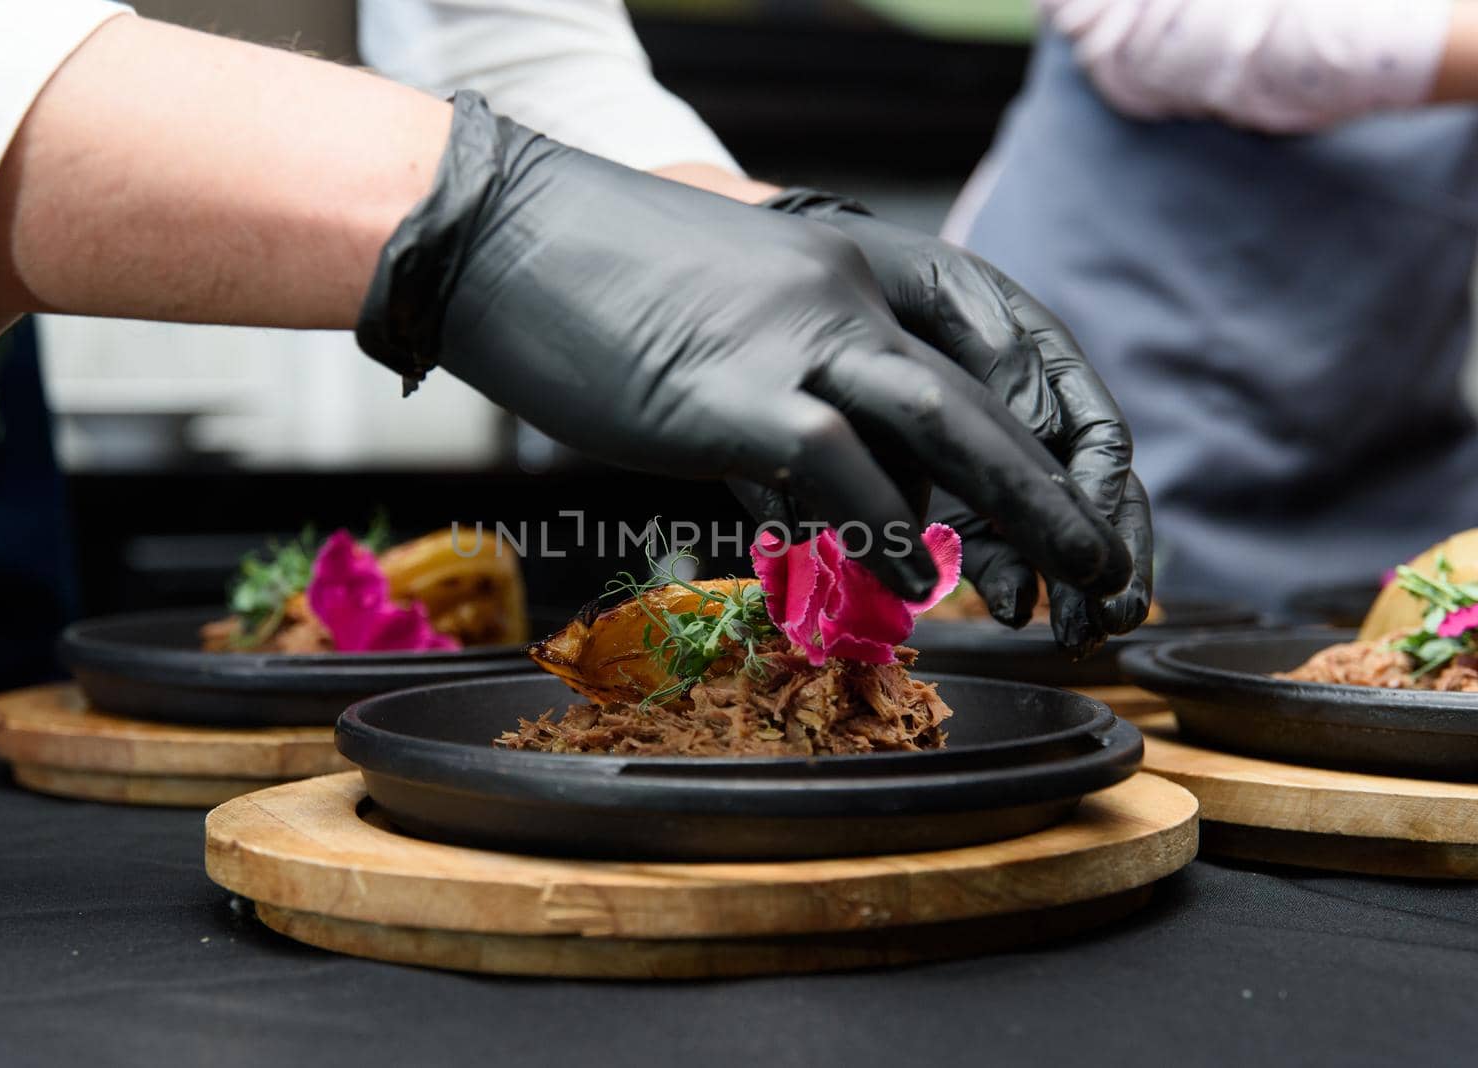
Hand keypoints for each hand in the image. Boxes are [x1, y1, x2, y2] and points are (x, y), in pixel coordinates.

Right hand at [358, 93, 1130, 600]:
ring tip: (1066, 592)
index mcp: (861, 261)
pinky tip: (910, 586)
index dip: (1068, 430)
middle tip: (1112, 574)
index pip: (1014, 340)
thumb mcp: (745, 327)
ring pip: (956, 426)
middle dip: (1069, 493)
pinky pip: (848, 473)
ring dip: (1027, 517)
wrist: (498, 235)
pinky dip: (888, 538)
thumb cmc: (607, 290)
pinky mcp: (742, 391)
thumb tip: (874, 511)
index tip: (1094, 507)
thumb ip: (820, 401)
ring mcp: (801, 332)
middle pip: (1002, 391)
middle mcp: (852, 284)